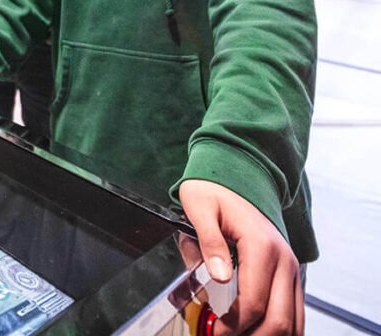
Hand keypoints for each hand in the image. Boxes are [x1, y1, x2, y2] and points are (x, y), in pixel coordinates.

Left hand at [179, 179, 302, 335]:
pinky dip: (281, 328)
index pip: (254, 302)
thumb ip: (209, 242)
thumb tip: (220, 276)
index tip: (216, 331)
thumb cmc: (214, 190)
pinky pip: (294, 310)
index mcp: (261, 246)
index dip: (235, 325)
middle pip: (279, 320)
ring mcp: (290, 268)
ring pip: (293, 321)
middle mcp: (283, 260)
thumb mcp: (200, 207)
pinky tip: (259, 331)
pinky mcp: (290, 273)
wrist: (236, 174)